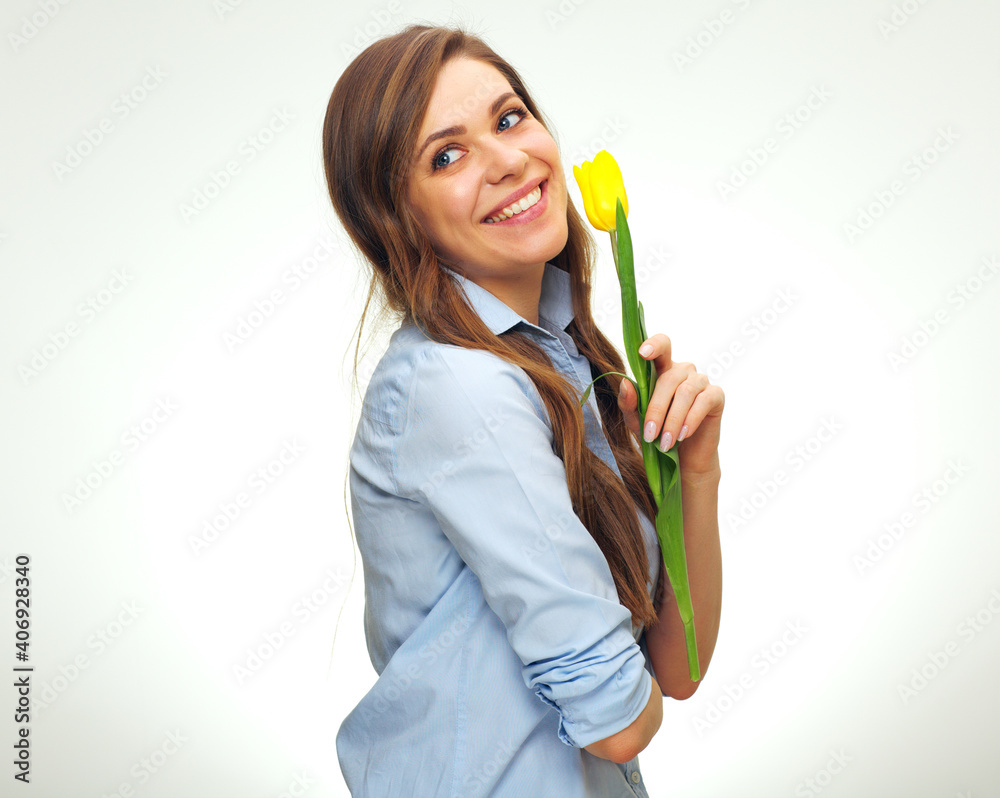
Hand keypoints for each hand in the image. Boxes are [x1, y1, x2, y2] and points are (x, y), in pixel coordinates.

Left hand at [617, 333, 723, 475]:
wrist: (683, 458)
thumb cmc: (657, 433)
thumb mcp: (636, 420)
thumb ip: (629, 402)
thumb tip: (625, 383)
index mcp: (661, 369)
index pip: (661, 346)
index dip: (654, 345)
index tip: (642, 353)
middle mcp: (683, 370)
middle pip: (668, 379)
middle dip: (656, 409)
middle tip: (649, 434)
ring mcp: (701, 381)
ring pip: (685, 392)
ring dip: (673, 420)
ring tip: (664, 442)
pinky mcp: (716, 395)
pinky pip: (703, 402)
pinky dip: (690, 420)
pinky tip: (682, 435)